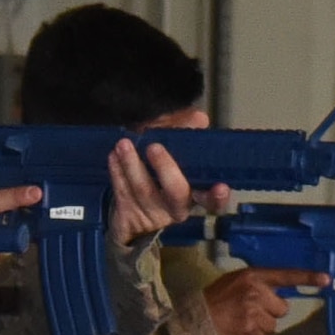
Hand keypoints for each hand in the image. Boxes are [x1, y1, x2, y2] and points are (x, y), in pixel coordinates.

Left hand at [108, 140, 229, 243]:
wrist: (127, 205)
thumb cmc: (158, 172)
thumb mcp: (173, 149)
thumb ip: (184, 131)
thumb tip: (199, 118)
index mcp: (195, 194)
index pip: (213, 201)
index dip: (217, 196)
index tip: (220, 187)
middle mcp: (177, 207)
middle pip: (176, 191)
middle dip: (166, 168)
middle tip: (155, 147)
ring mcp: (152, 213)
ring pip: (144, 190)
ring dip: (132, 165)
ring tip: (124, 144)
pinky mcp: (128, 216)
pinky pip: (122, 193)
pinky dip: (118, 173)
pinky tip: (114, 157)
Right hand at [202, 267, 324, 334]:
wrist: (195, 318)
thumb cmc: (215, 298)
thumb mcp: (235, 282)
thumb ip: (257, 285)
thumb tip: (278, 296)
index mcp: (252, 277)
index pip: (285, 276)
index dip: (307, 277)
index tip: (326, 280)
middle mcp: (256, 293)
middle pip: (281, 308)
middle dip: (269, 312)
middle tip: (250, 310)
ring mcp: (253, 312)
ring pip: (272, 324)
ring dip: (260, 325)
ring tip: (241, 321)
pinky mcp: (249, 329)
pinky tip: (238, 330)